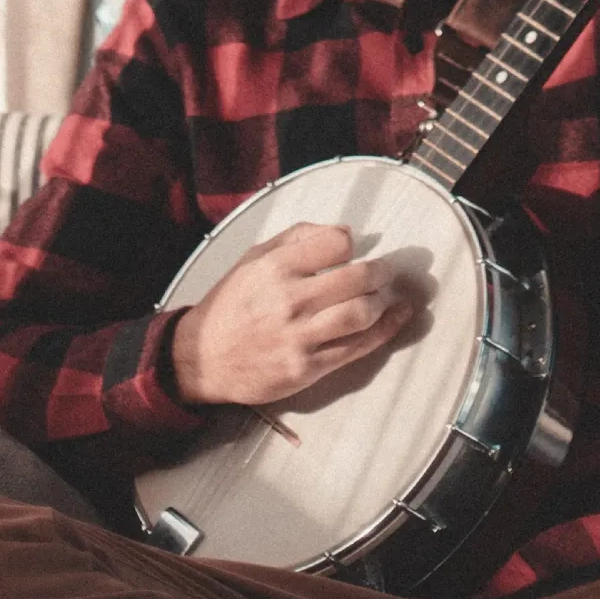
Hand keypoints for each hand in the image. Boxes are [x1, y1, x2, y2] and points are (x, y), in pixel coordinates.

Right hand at [171, 223, 412, 405]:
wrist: (200, 359)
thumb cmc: (231, 305)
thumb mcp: (254, 258)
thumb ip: (298, 238)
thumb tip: (345, 231)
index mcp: (275, 268)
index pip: (336, 243)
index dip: (350, 244)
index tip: (351, 251)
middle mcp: (289, 301)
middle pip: (358, 278)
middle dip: (381, 271)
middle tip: (386, 271)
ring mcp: (299, 337)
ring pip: (362, 313)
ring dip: (384, 300)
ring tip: (386, 294)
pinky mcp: (307, 367)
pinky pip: (358, 347)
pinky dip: (386, 329)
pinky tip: (399, 315)